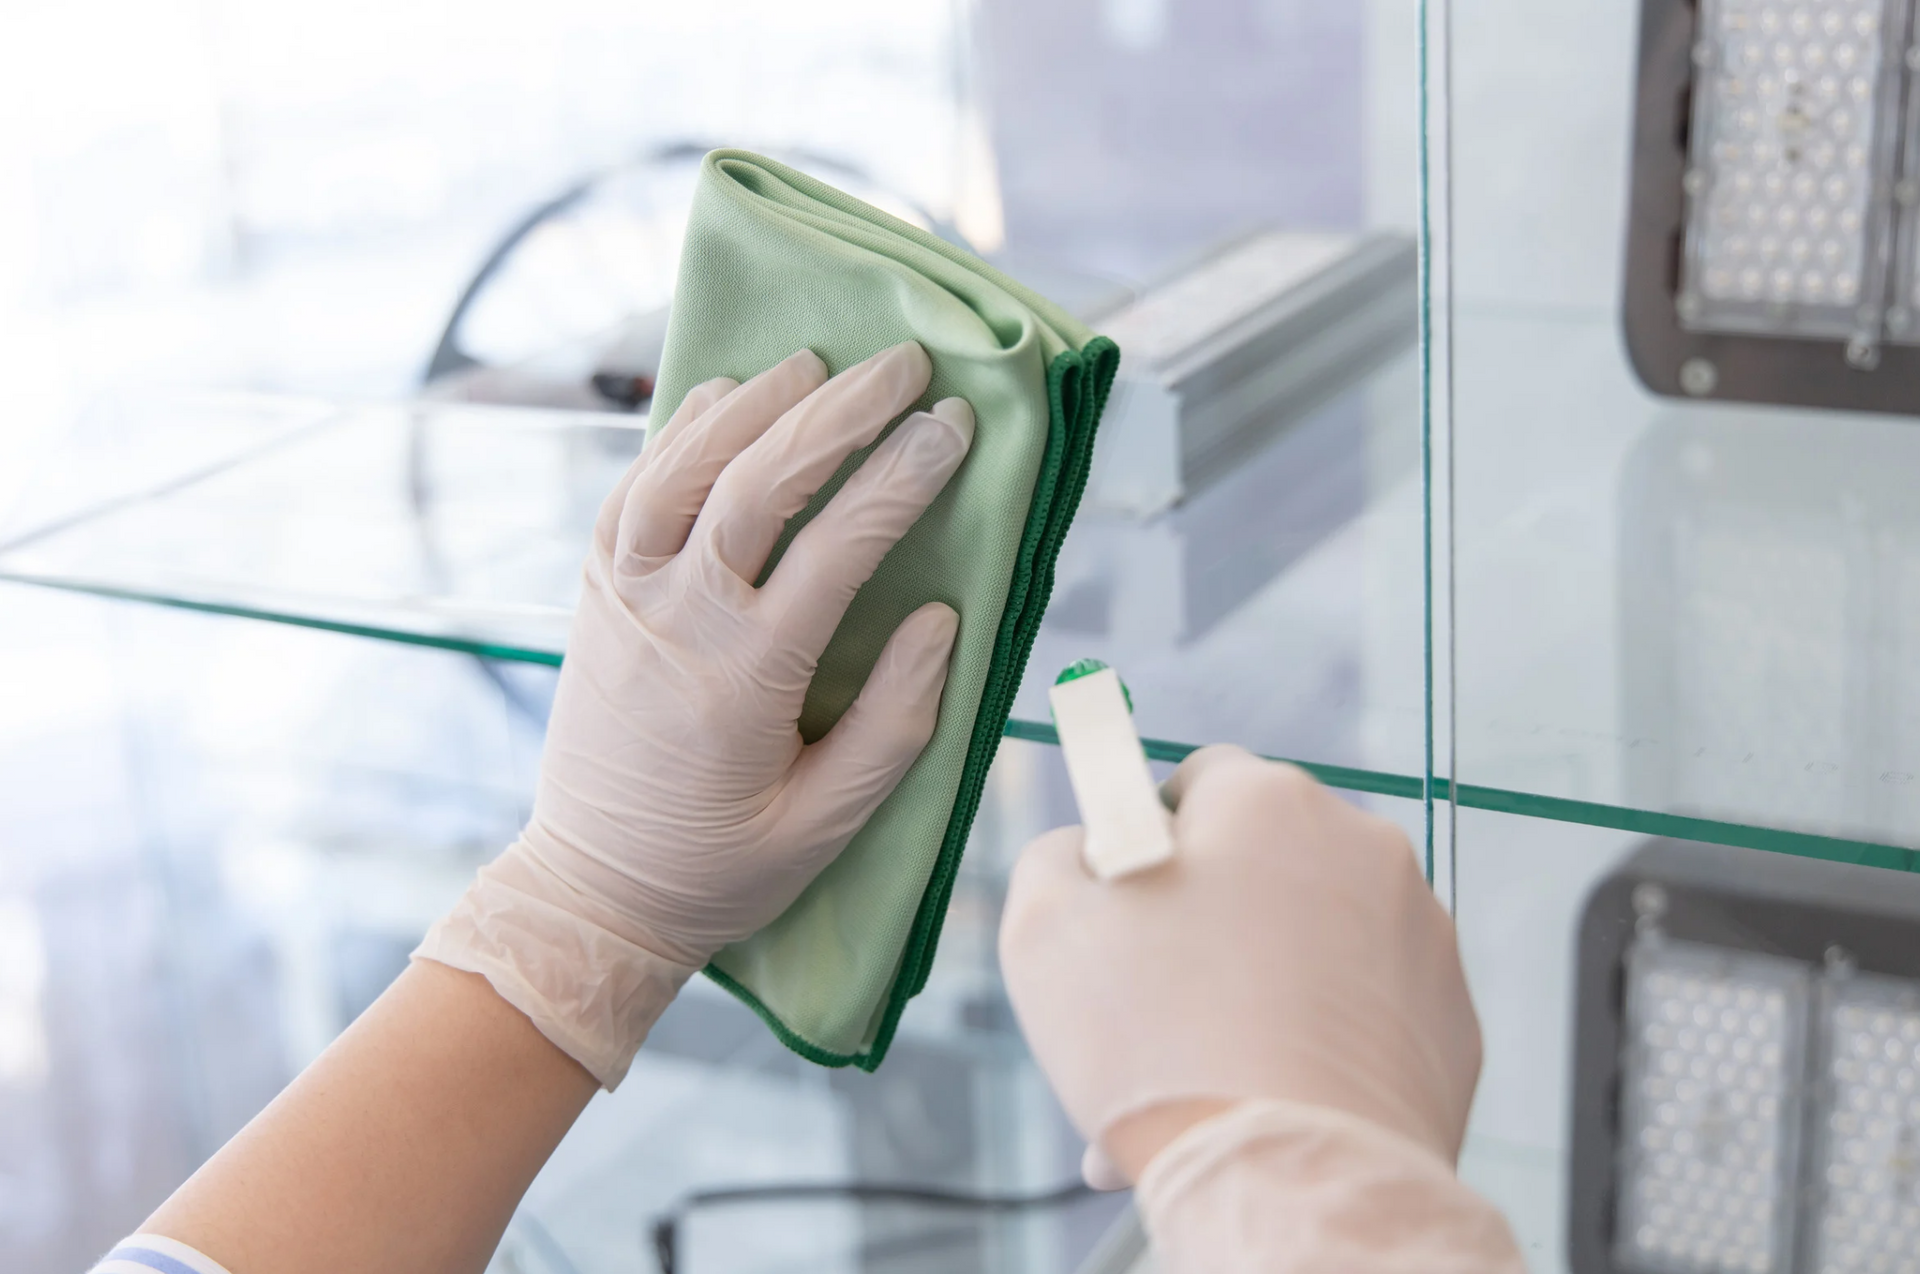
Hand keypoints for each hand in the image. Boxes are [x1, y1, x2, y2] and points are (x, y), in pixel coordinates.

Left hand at [420, 341, 973, 1084]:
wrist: (591, 887)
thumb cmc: (722, 865)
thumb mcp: (826, 824)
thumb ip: (893, 723)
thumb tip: (942, 619)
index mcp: (743, 675)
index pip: (836, 547)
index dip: (902, 476)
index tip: (955, 424)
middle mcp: (674, 616)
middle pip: (758, 479)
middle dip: (839, 410)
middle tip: (904, 363)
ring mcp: (622, 594)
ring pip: (683, 465)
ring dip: (754, 402)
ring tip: (821, 362)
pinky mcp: (593, 590)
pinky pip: (633, 487)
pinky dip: (679, 431)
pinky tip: (725, 395)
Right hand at [999, 746, 1480, 1183]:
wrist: (1287, 1180)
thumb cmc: (1157, 1047)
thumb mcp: (1045, 925)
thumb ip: (1057, 856)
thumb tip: (1085, 852)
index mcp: (1265, 800)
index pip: (1199, 782)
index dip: (1148, 842)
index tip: (1125, 908)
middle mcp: (1361, 843)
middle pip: (1263, 865)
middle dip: (1207, 924)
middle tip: (1153, 1009)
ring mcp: (1420, 931)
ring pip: (1313, 942)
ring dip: (1256, 986)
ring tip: (1200, 1073)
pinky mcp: (1451, 1017)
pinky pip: (1366, 1008)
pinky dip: (1319, 1037)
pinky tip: (1265, 1095)